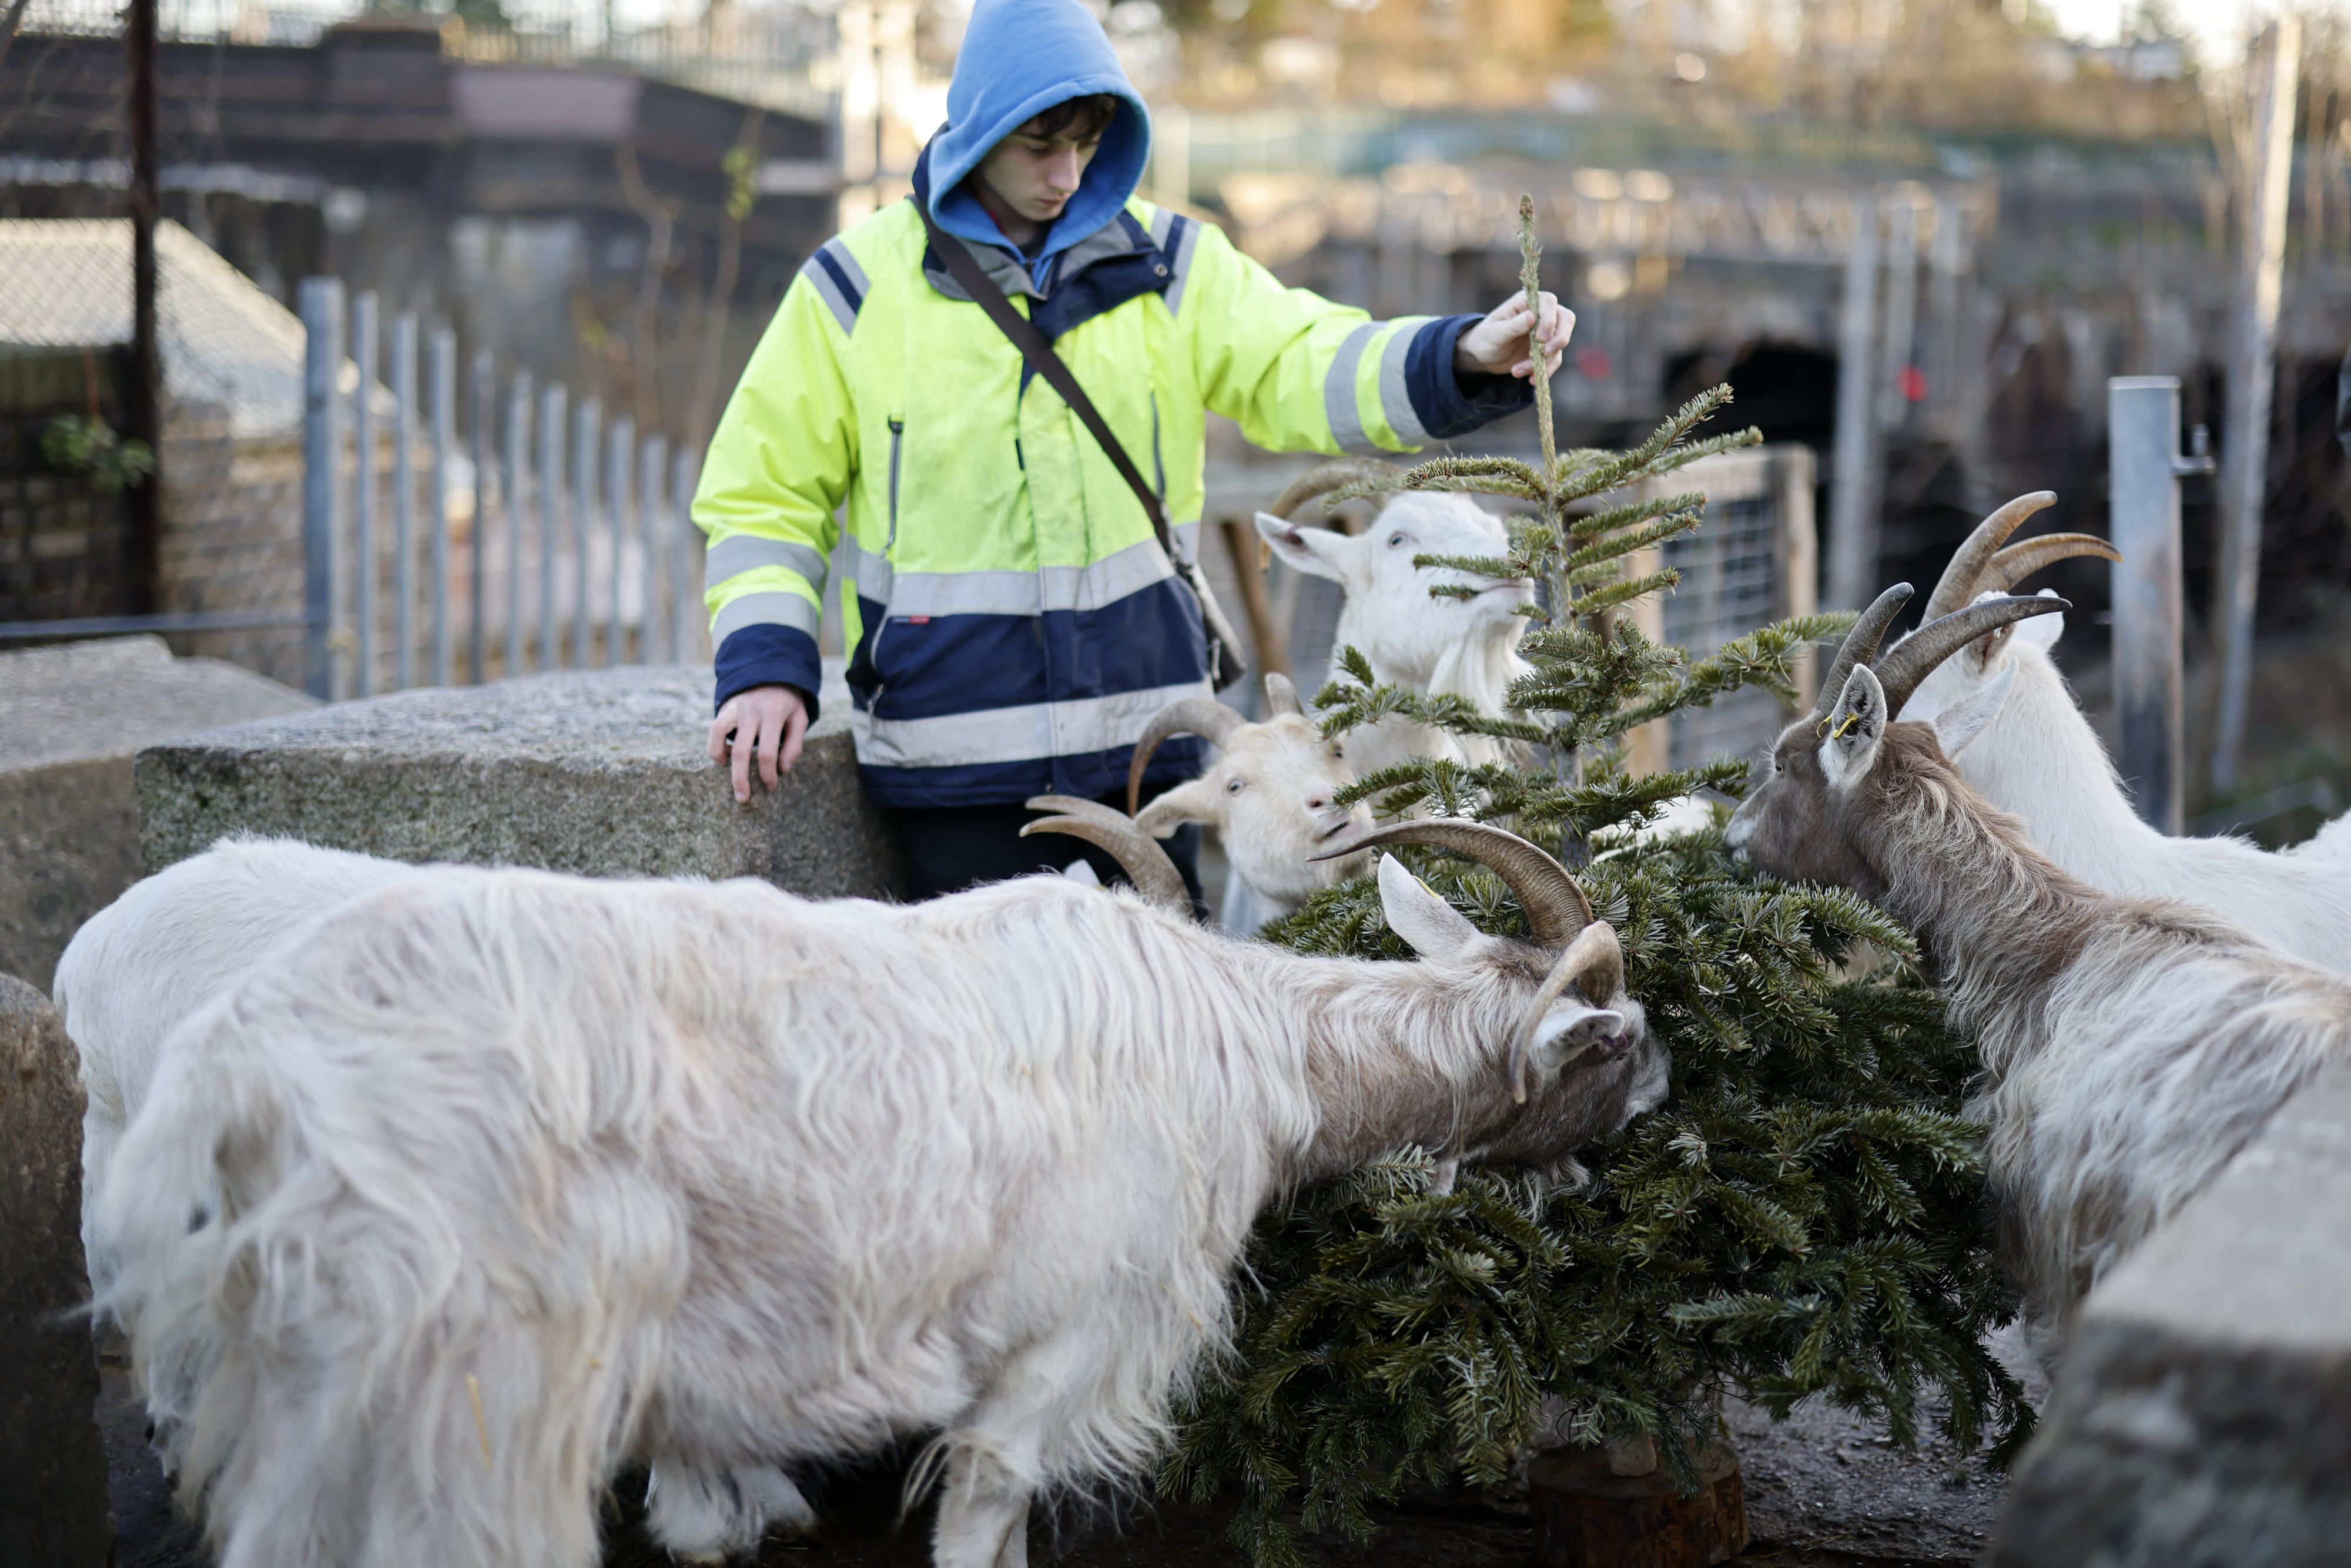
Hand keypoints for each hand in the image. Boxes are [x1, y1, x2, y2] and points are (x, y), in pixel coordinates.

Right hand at [707, 684, 808, 803]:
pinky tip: (723, 760)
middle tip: (743, 799)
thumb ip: (794, 744)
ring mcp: (737, 709)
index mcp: (774, 715)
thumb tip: (783, 769)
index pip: (768, 752)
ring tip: (729, 781)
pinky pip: (715, 730)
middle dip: (741, 779)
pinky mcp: (726, 708)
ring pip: (722, 739)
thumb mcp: (800, 718)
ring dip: (723, 764)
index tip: (770, 786)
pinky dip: (715, 747)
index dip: (768, 773)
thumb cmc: (788, 702)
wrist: (771, 671)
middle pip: (742, 751)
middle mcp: (753, 712)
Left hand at [1455, 291, 1572, 379]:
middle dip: (1560, 338)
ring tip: (1517, 371)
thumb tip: (1531, 316)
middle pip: (1565, 319)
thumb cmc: (1486, 338)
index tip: (1540, 338)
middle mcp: (1541, 314)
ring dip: (1544, 361)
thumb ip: (1512, 326)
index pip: (1548, 302)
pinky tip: (1531, 380)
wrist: (1484, 356)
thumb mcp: (1494, 334)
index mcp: (1527, 302)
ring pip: (1560, 343)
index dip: (1549, 319)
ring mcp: (1546, 332)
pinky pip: (1554, 360)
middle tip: (1547, 354)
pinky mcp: (1547, 349)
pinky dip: (1545, 371)